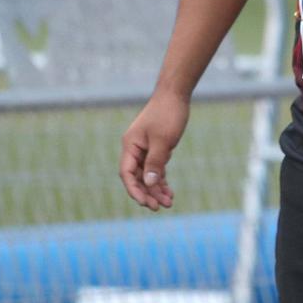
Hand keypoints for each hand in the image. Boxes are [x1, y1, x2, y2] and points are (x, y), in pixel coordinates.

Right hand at [120, 89, 190, 210]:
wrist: (175, 95)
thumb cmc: (167, 114)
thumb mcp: (163, 140)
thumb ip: (155, 162)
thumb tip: (149, 184)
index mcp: (130, 146)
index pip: (127, 174)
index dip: (134, 190)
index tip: (145, 203)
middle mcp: (135, 149)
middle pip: (137, 177)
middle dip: (147, 193)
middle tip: (159, 207)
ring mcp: (145, 149)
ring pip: (147, 175)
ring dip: (156, 189)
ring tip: (169, 202)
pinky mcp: (156, 148)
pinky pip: (156, 169)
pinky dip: (162, 180)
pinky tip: (169, 192)